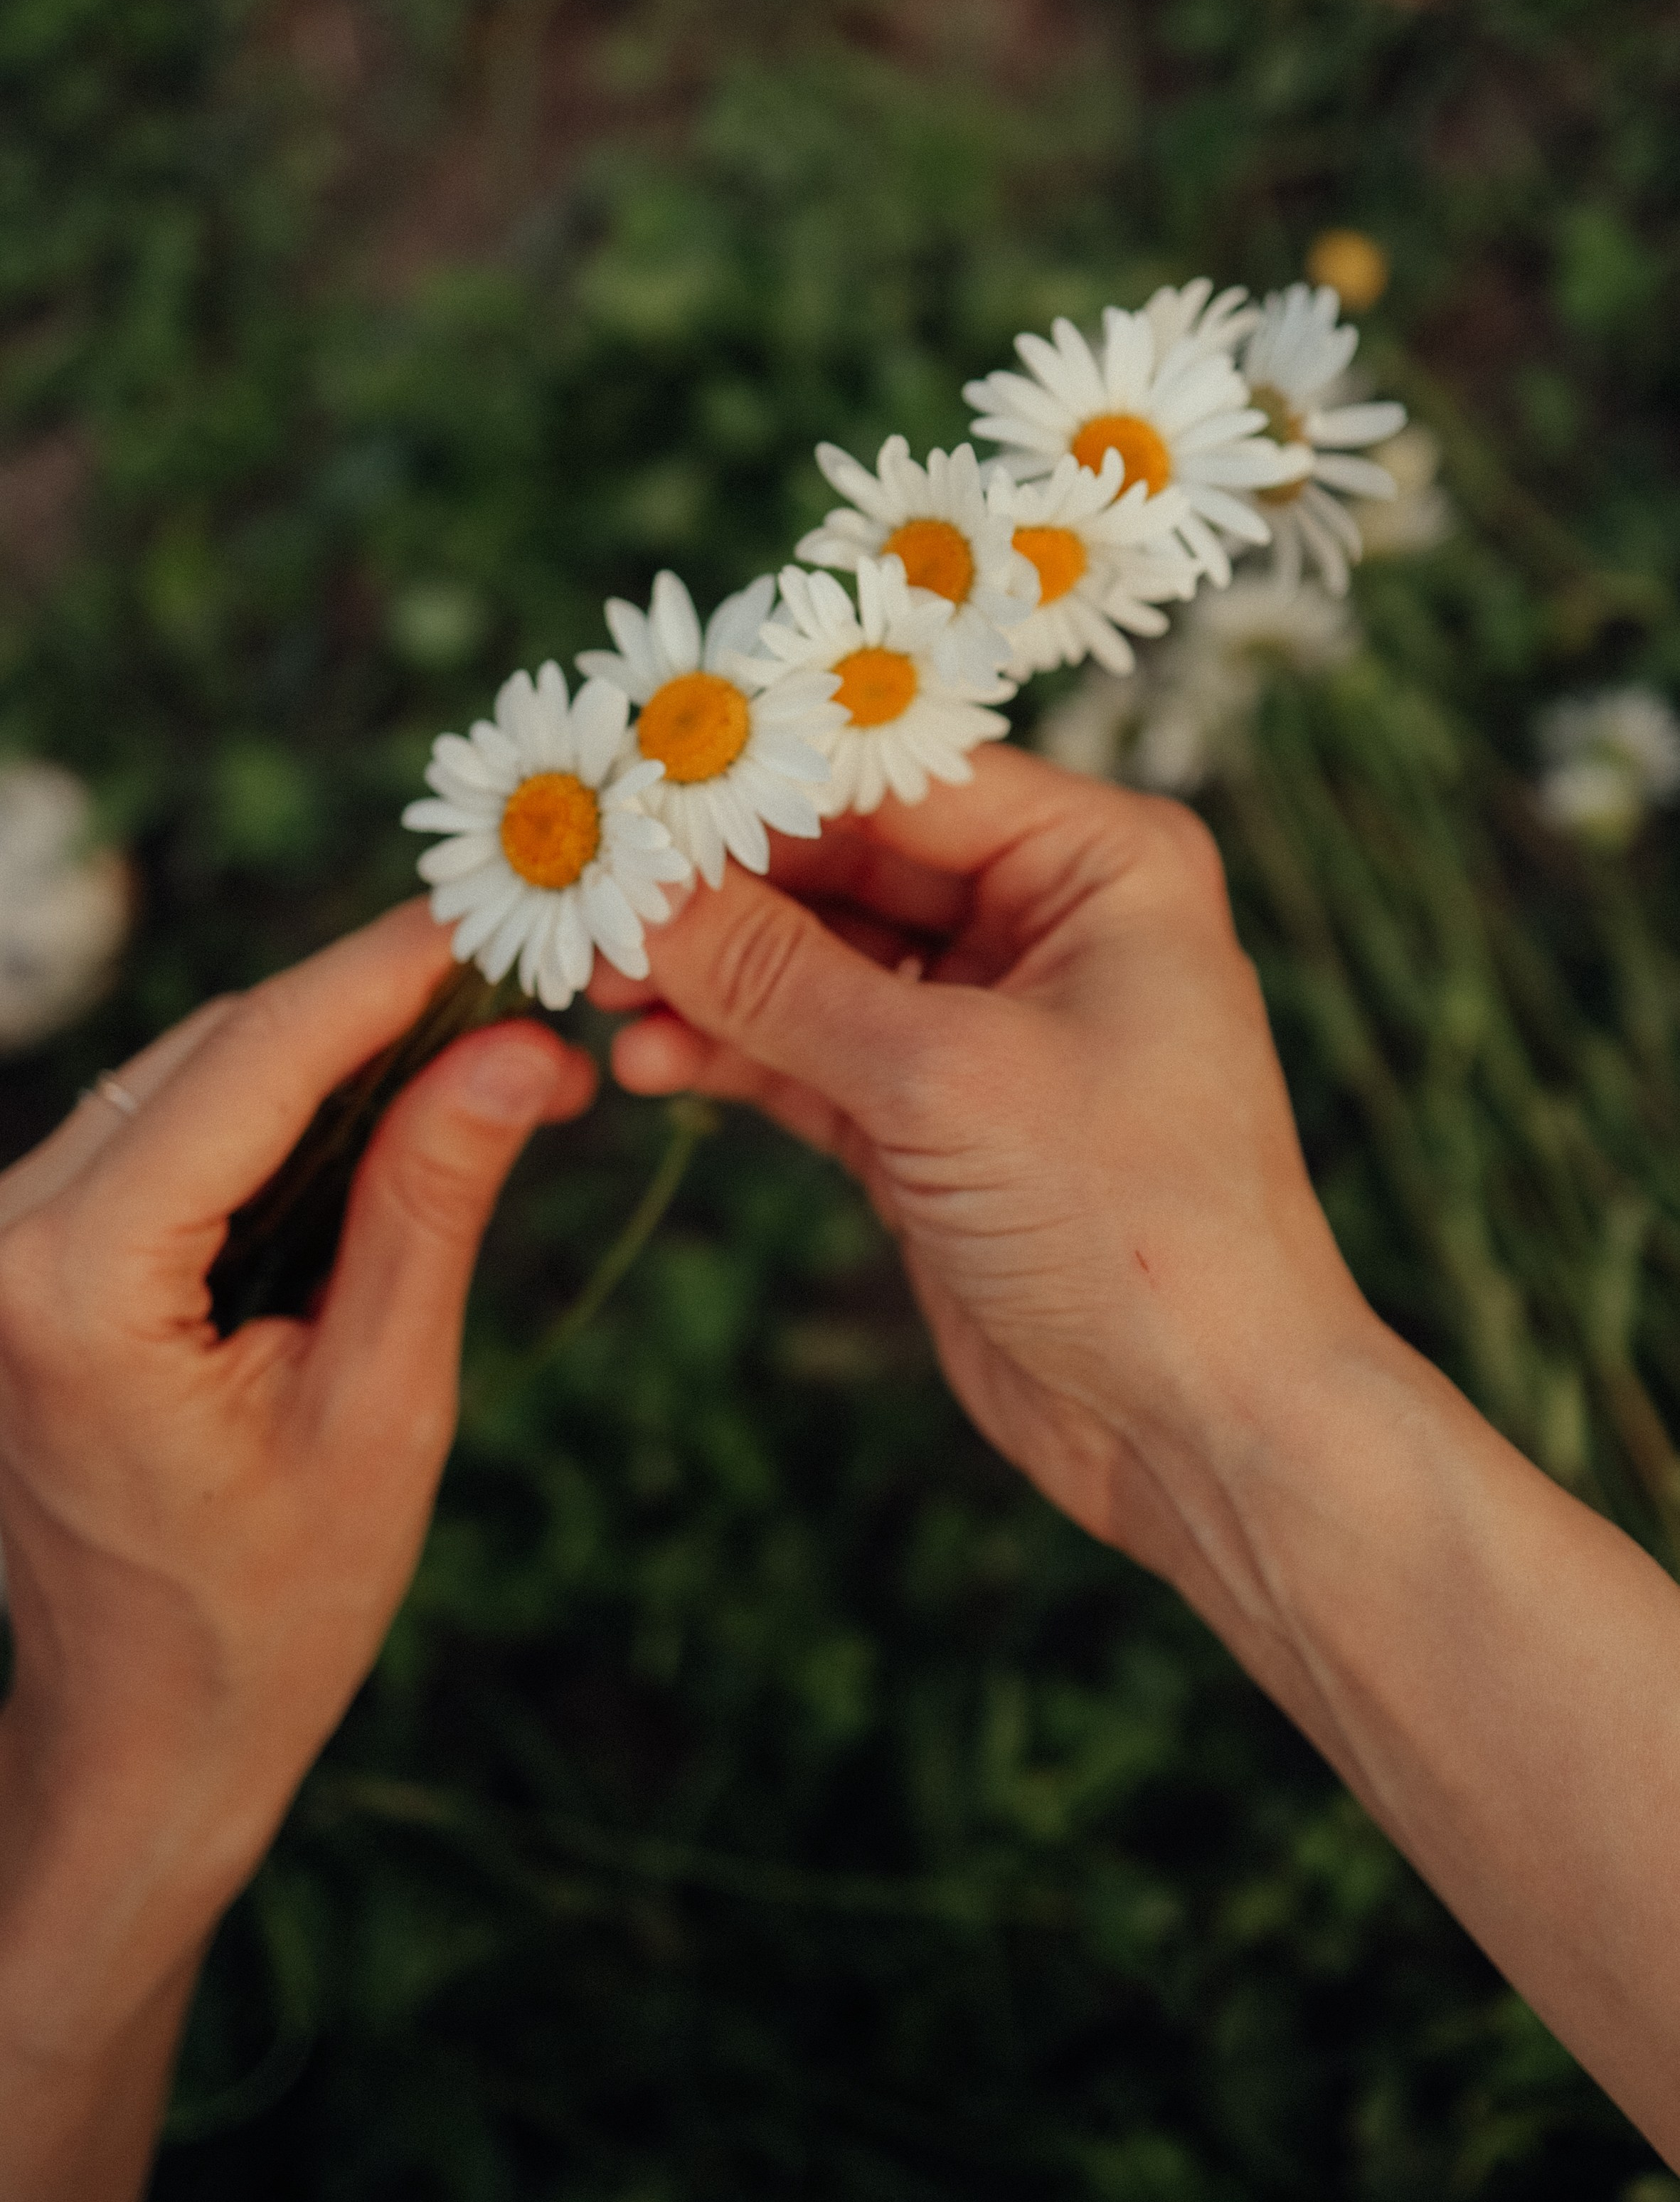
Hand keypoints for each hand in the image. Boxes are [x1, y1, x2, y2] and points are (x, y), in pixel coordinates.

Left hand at [0, 902, 592, 2046]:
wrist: (141, 1734)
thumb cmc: (272, 1611)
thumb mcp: (381, 1409)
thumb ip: (430, 1208)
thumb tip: (517, 1049)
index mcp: (79, 1290)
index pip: (255, 1062)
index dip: (391, 971)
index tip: (505, 912)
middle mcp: (3, 1242)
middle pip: (215, 1049)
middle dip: (376, 1002)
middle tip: (530, 986)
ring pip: (187, 1075)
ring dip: (331, 1049)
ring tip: (486, 1046)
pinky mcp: (22, 1255)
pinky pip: (161, 1130)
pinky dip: (275, 1106)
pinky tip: (388, 1107)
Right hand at [594, 745, 1372, 1590]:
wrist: (1201, 1422)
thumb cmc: (1135, 1226)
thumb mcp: (943, 1082)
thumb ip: (780, 980)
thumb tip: (640, 895)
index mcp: (1098, 863)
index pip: (898, 779)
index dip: (757, 783)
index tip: (624, 791)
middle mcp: (1048, 925)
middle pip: (846, 865)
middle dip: (717, 890)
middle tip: (589, 902)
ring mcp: (989, 1026)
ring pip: (816, 967)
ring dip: (709, 979)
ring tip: (594, 989)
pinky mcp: (938, 1122)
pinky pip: (814, 1057)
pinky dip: (735, 1056)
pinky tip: (645, 1060)